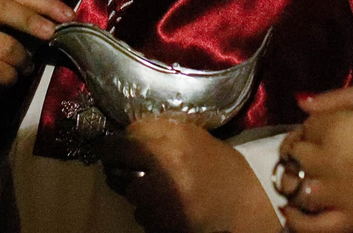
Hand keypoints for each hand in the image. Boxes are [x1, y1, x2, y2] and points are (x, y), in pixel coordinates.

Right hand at [0, 0, 73, 85]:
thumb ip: (21, 22)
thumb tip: (58, 24)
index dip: (45, 2)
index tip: (69, 15)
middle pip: (3, 7)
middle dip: (31, 20)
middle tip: (51, 33)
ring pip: (5, 44)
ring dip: (23, 59)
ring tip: (26, 67)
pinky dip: (10, 76)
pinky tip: (10, 77)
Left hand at [100, 117, 280, 232]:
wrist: (244, 198)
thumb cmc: (216, 162)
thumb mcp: (190, 134)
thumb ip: (155, 129)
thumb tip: (123, 133)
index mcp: (172, 145)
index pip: (123, 144)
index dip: (110, 146)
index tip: (108, 148)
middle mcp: (166, 175)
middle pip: (120, 172)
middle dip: (123, 171)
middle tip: (132, 169)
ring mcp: (166, 205)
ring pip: (131, 197)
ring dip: (138, 193)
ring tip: (159, 190)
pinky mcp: (168, 227)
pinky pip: (143, 218)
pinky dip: (150, 212)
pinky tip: (168, 206)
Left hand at [276, 86, 352, 231]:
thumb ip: (335, 98)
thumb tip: (303, 104)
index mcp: (334, 128)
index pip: (307, 126)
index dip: (313, 126)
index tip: (325, 127)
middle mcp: (327, 161)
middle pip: (296, 155)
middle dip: (301, 149)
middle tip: (315, 149)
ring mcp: (336, 194)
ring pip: (295, 188)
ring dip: (293, 180)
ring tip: (303, 175)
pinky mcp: (350, 220)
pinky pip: (312, 227)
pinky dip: (296, 221)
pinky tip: (291, 212)